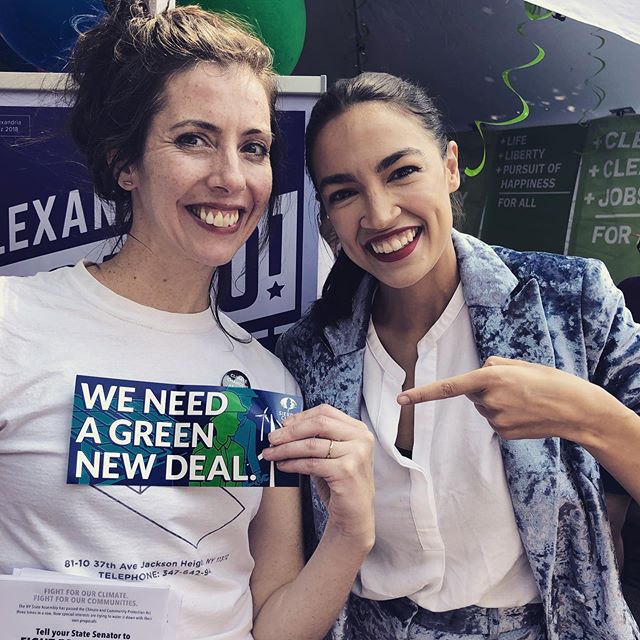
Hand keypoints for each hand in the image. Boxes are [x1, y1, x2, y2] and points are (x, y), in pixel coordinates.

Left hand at [263, 404, 374, 545]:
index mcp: (358, 429)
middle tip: (272, 438)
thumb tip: (284, 428)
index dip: (301, 416)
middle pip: (319, 424)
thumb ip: (318, 438)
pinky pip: (311, 464)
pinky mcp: (347, 471)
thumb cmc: (340, 482)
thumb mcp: (332, 454)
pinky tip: (283, 466)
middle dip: (291, 431)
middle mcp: (361, 438)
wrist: (354, 514)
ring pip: (312, 445)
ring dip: (286, 449)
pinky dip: (293, 464)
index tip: (283, 424)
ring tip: (271, 454)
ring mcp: (356, 454)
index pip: (325, 412)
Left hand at [397, 355, 621, 442]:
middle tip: (516, 386)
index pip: (448, 387)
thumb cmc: (549, 381)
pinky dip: (506, 416)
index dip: (422, 394)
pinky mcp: (503, 433)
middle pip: (472, 393)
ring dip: (497, 402)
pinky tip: (525, 413)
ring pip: (484, 408)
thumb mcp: (519, 364)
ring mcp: (496, 419)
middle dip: (486, 388)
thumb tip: (477, 376)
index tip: (401, 399)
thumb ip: (492, 366)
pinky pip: (495, 421)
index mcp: (490, 377)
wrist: (576, 409)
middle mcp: (489, 400)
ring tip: (524, 399)